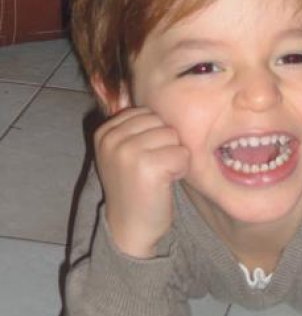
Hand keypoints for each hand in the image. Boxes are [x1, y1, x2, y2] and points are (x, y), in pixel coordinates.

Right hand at [94, 107, 189, 258]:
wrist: (130, 231)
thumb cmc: (136, 188)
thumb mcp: (125, 151)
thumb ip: (133, 124)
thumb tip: (134, 84)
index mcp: (105, 131)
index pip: (148, 112)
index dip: (156, 136)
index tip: (144, 160)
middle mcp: (112, 138)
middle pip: (162, 122)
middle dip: (167, 145)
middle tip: (153, 170)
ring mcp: (127, 151)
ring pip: (174, 136)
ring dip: (175, 157)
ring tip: (158, 176)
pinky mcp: (146, 166)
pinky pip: (182, 153)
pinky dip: (180, 170)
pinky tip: (165, 184)